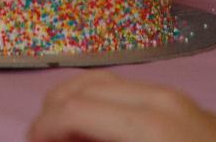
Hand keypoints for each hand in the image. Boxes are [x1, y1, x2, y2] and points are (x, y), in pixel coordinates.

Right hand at [29, 71, 215, 141]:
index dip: (42, 127)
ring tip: (59, 133)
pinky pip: (121, 87)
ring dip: (72, 102)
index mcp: (147, 125)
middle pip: (83, 85)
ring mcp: (169, 94)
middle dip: (52, 111)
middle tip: (39, 140)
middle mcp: (156, 97)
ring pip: (100, 80)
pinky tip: (90, 126)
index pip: (74, 109)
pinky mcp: (176, 98)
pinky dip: (95, 101)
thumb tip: (60, 140)